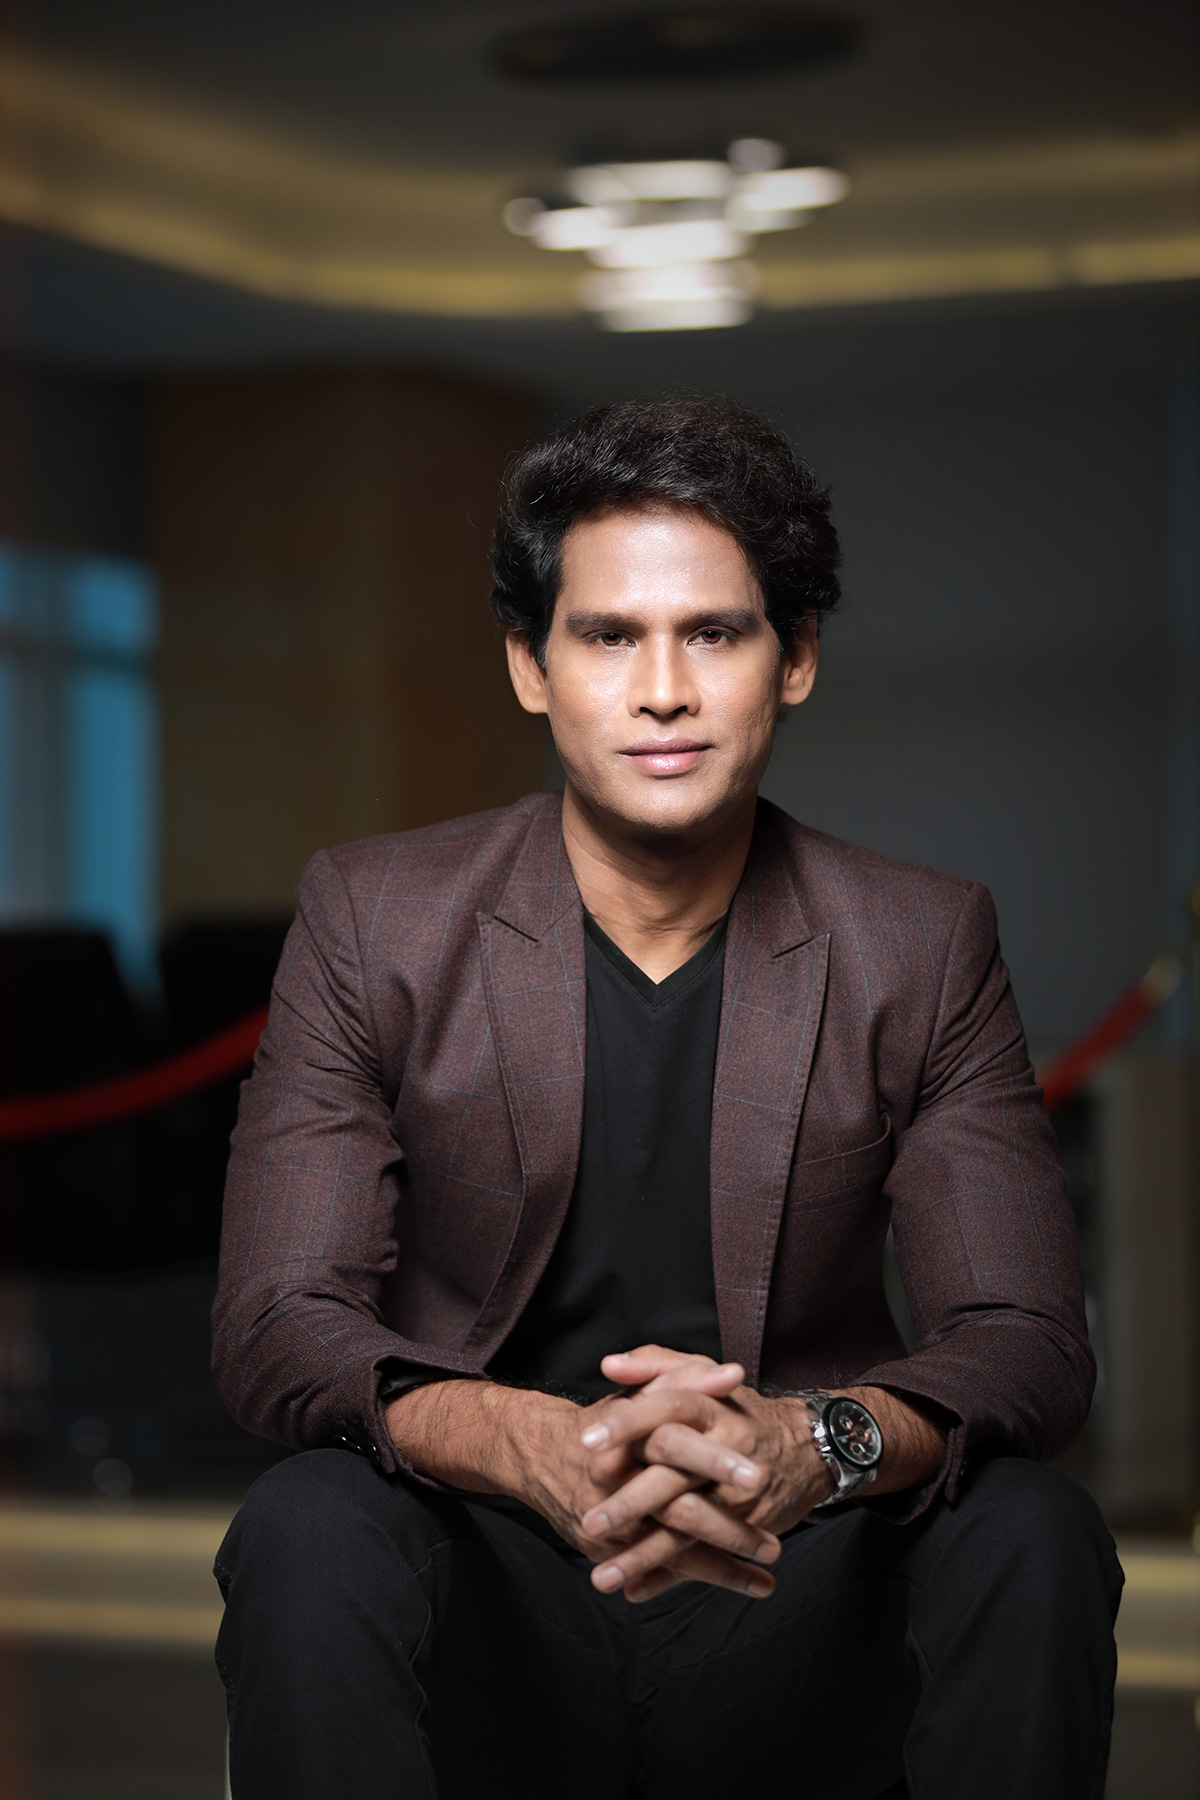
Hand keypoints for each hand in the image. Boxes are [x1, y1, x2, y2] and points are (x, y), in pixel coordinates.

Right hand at [384, 1375, 780, 1599]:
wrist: (543, 1454)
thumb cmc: (612, 1420)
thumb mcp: (648, 1391)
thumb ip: (690, 1377)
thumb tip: (734, 1373)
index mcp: (631, 1435)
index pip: (674, 1444)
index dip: (715, 1463)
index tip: (758, 1478)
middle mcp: (617, 1478)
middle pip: (674, 1507)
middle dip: (726, 1529)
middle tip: (774, 1546)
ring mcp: (611, 1519)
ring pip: (671, 1548)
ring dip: (723, 1564)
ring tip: (767, 1575)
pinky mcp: (608, 1547)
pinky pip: (657, 1569)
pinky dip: (698, 1578)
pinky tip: (743, 1587)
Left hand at [579, 1348, 949, 1602]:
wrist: (807, 1446)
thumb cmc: (736, 1409)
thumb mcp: (701, 1375)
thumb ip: (653, 1365)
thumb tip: (608, 1366)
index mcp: (708, 1406)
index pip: (664, 1408)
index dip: (627, 1423)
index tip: (587, 1440)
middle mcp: (723, 1448)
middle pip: (672, 1476)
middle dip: (630, 1503)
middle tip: (589, 1522)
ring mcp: (734, 1493)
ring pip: (684, 1527)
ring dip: (643, 1554)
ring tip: (602, 1577)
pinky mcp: (744, 1526)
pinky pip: (704, 1555)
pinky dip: (669, 1575)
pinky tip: (634, 1591)